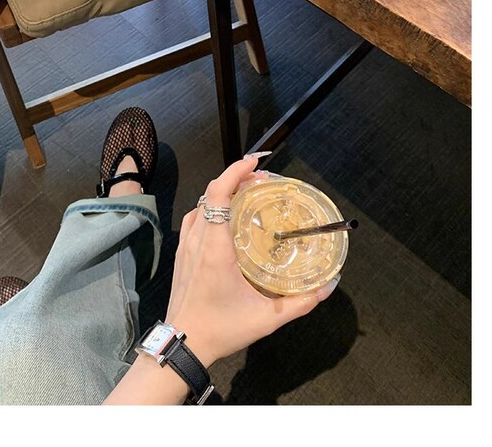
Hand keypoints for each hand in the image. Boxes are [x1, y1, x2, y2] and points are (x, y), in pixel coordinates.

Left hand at [165, 157, 339, 366]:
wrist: (183, 345)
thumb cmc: (221, 330)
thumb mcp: (267, 319)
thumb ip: (300, 302)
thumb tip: (327, 286)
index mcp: (215, 248)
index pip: (218, 194)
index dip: (234, 172)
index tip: (255, 163)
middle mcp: (197, 240)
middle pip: (211, 193)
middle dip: (236, 178)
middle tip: (262, 179)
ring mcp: (186, 246)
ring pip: (201, 205)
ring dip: (222, 192)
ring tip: (247, 193)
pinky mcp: (181, 254)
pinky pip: (194, 219)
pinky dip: (210, 208)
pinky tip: (227, 217)